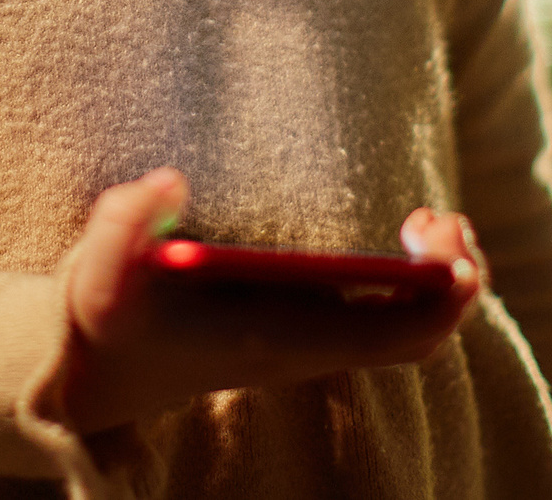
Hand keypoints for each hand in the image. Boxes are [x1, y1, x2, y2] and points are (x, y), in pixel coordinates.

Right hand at [59, 167, 483, 432]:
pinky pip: (393, 321)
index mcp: (279, 337)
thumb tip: (169, 182)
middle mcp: (308, 349)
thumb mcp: (96, 273)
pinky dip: (416, 283)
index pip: (391, 336)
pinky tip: (402, 238)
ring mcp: (313, 343)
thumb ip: (122, 225)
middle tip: (440, 218)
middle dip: (456, 279)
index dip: (438, 295)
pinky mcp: (308, 330)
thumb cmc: (107, 316)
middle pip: (422, 336)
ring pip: (413, 331)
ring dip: (439, 279)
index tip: (444, 238)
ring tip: (428, 222)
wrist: (101, 369)